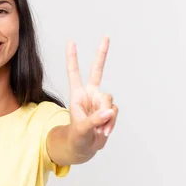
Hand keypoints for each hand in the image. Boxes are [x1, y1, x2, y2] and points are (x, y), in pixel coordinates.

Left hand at [65, 36, 117, 156]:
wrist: (84, 148)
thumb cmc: (76, 137)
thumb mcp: (81, 129)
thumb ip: (94, 120)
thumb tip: (108, 112)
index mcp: (77, 95)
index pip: (74, 73)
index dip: (72, 58)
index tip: (71, 42)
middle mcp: (89, 95)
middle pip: (97, 71)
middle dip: (101, 54)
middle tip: (106, 37)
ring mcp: (100, 102)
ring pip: (109, 100)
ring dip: (105, 116)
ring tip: (97, 129)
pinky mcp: (109, 110)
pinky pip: (114, 112)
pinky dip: (110, 123)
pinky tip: (103, 131)